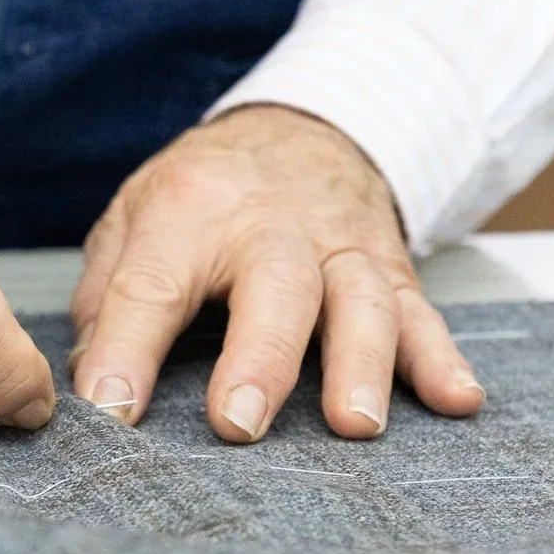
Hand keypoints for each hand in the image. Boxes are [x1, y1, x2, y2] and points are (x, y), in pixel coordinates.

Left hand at [69, 105, 484, 443]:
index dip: (126, 351)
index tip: (109, 414)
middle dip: (260, 358)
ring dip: (362, 364)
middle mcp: (272, 226)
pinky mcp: (392, 271)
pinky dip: (444, 359)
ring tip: (355, 426)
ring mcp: (341, 248)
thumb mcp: (135, 220)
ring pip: (360, 302)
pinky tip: (459, 400)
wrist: (301, 128)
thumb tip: (94, 394)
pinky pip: (423, 315)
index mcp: (189, 211)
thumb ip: (109, 303)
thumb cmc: (205, 196)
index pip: (152, 285)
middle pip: (275, 288)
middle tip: (239, 425)